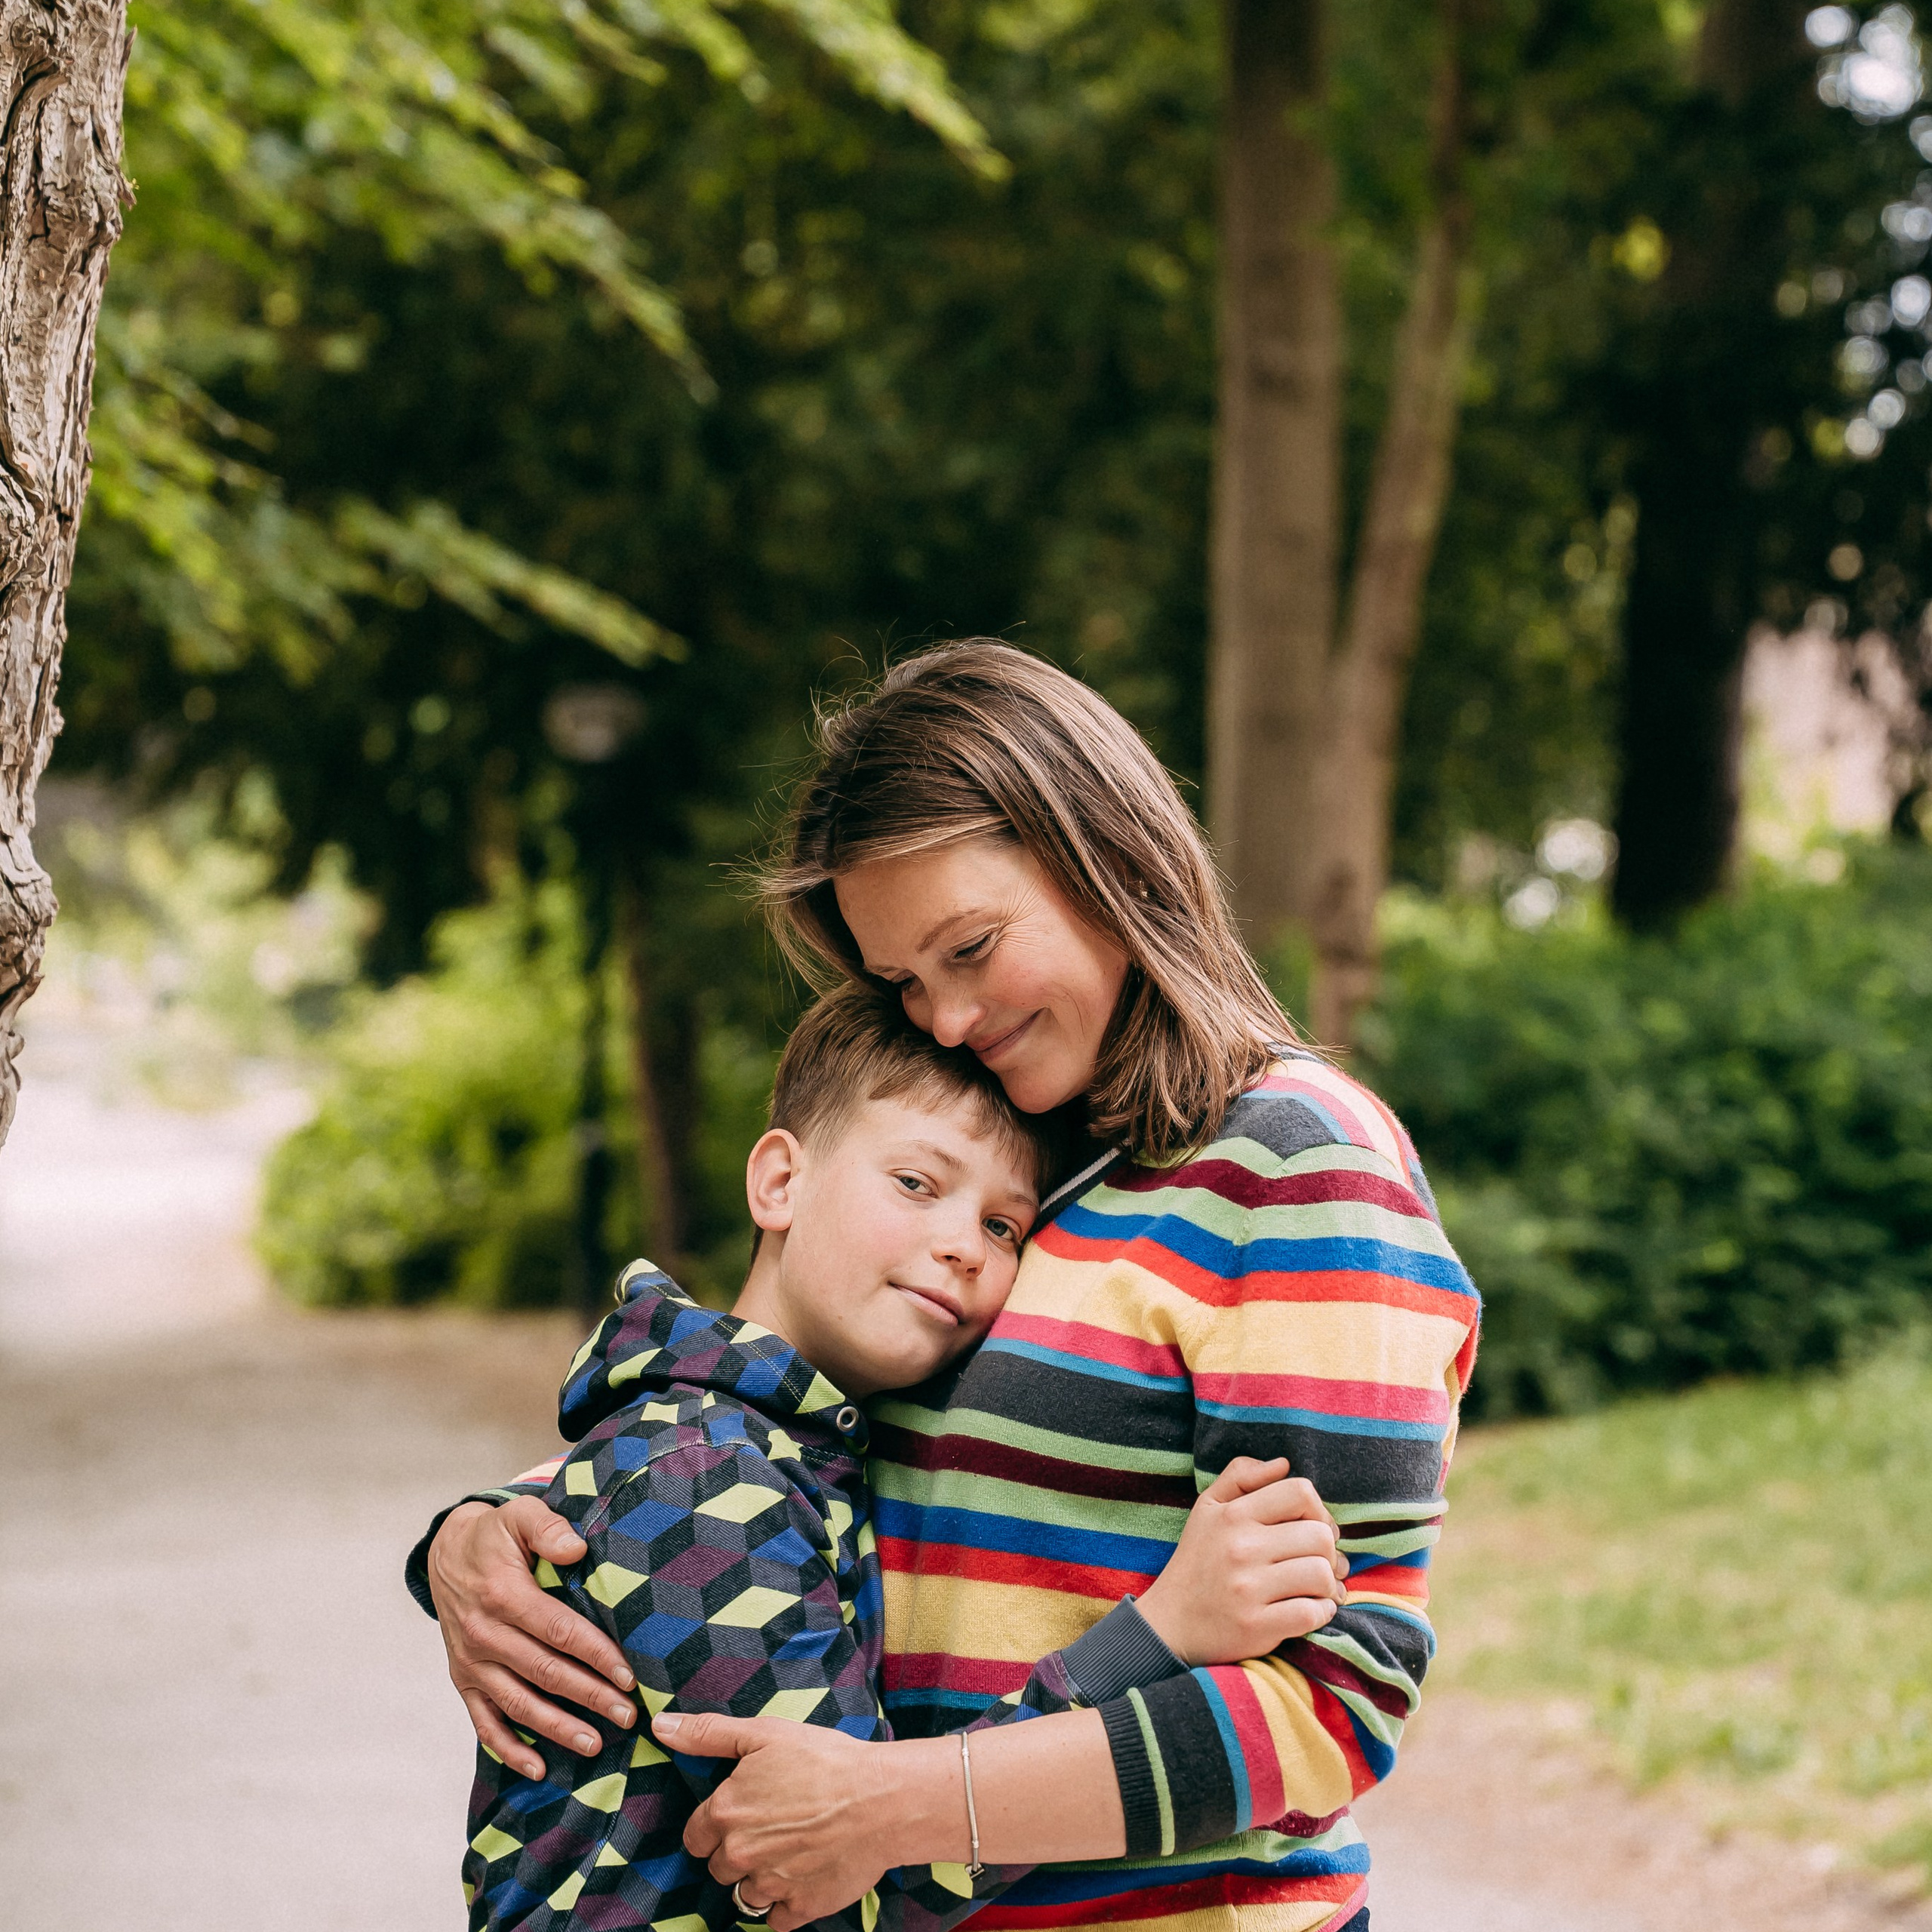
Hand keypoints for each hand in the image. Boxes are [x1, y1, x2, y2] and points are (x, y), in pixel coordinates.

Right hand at [426, 1496, 638, 1779]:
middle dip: (589, 1696)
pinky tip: (538, 1769)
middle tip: (628, 1715)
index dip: (595, 1655)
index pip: (558, 1631)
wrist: (446, 1555)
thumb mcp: (519, 1516)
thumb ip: (548, 1528)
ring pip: (518, 1704)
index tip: (629, 1676)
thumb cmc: (495, 1537)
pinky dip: (508, 1750)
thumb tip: (578, 1549)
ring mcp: (471, 1662)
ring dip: (557, 1729)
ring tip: (595, 1745)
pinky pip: (484, 1722)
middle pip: (545, 1673)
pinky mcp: (463, 1680)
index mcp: (503, 1595)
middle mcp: (484, 1634)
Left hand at [663, 1711, 897, 1931]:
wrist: (882, 1799)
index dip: (717, 1825)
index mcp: (726, 1812)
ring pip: (746, 1895)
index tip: (743, 1814)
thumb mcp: (765, 1733)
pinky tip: (806, 1874)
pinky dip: (787, 1903)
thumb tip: (661, 1727)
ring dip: (762, 1878)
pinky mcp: (800, 1908)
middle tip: (775, 1828)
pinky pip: (776, 1919)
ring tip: (793, 1850)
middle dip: (740, 1851)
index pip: (696, 1837)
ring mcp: (770, 1885)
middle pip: (720, 1868)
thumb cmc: (826, 1760)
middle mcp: (740, 1853)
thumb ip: (708, 1734)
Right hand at [1135, 1456, 1347, 1664]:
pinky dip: (1323, 1612)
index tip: (1315, 1528)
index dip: (1319, 1510)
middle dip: (1330, 1551)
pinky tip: (1313, 1609)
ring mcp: (1248, 1589)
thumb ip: (1242, 1476)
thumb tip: (1283, 1464)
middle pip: (1319, 1536)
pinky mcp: (1256, 1626)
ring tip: (1321, 1589)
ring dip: (1330, 1585)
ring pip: (1320, 1575)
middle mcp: (1240, 1548)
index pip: (1300, 1493)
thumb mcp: (1208, 1507)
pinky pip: (1312, 1613)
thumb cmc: (1198, 1560)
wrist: (1169, 1623)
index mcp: (1233, 1515)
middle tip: (1324, 1563)